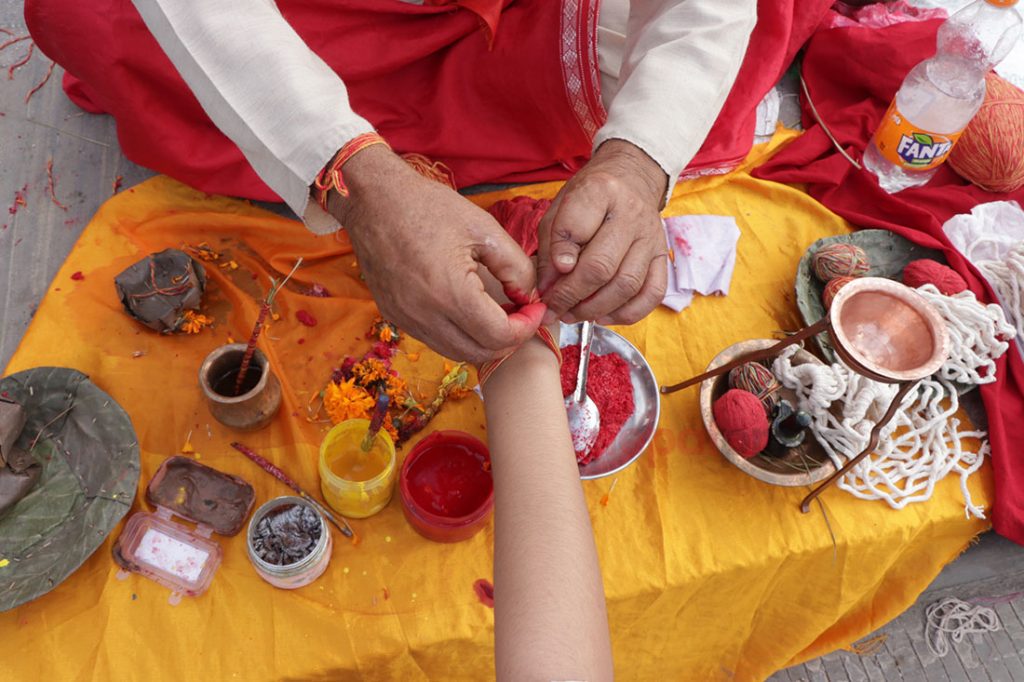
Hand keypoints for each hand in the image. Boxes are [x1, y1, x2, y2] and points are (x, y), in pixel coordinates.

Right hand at [328, 145, 542, 363]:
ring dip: (483, 341)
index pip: (499, 336)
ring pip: (457, 352)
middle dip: (508, 339)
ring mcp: (406, 319)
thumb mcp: (484, 229)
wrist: (373, 200)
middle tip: (521, 314)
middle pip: (480, 353)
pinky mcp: (395, 316)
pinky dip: (459, 335)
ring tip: (497, 314)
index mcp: (450, 292)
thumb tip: (529, 297)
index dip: (526, 327)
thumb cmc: (428, 207)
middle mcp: (425, 314)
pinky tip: (469, 311)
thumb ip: (516, 268)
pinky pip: (435, 340)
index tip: (535, 308)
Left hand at [537, 139, 668, 325]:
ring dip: (595, 309)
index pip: (575, 230)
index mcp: (600, 192)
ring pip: (626, 285)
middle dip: (572, 296)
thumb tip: (548, 289)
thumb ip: (551, 247)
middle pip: (602, 266)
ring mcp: (651, 238)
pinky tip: (603, 315)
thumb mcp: (559, 209)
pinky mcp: (662, 257)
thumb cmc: (590, 198)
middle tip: (554, 309)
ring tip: (572, 314)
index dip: (558, 261)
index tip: (546, 282)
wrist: (631, 179)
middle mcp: (631, 214)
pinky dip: (626, 313)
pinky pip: (652, 294)